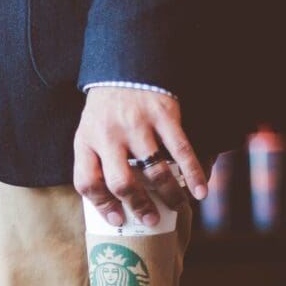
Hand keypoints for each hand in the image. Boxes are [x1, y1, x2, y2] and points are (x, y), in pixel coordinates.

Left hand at [73, 87, 205, 227]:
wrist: (124, 66)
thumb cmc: (107, 111)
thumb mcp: (89, 133)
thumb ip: (96, 163)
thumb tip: (114, 205)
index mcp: (86, 141)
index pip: (87, 182)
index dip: (102, 205)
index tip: (118, 220)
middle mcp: (109, 134)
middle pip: (121, 182)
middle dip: (139, 206)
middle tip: (151, 219)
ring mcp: (137, 124)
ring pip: (154, 171)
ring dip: (169, 195)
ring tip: (178, 207)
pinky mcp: (163, 114)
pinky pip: (181, 150)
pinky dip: (193, 173)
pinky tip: (200, 189)